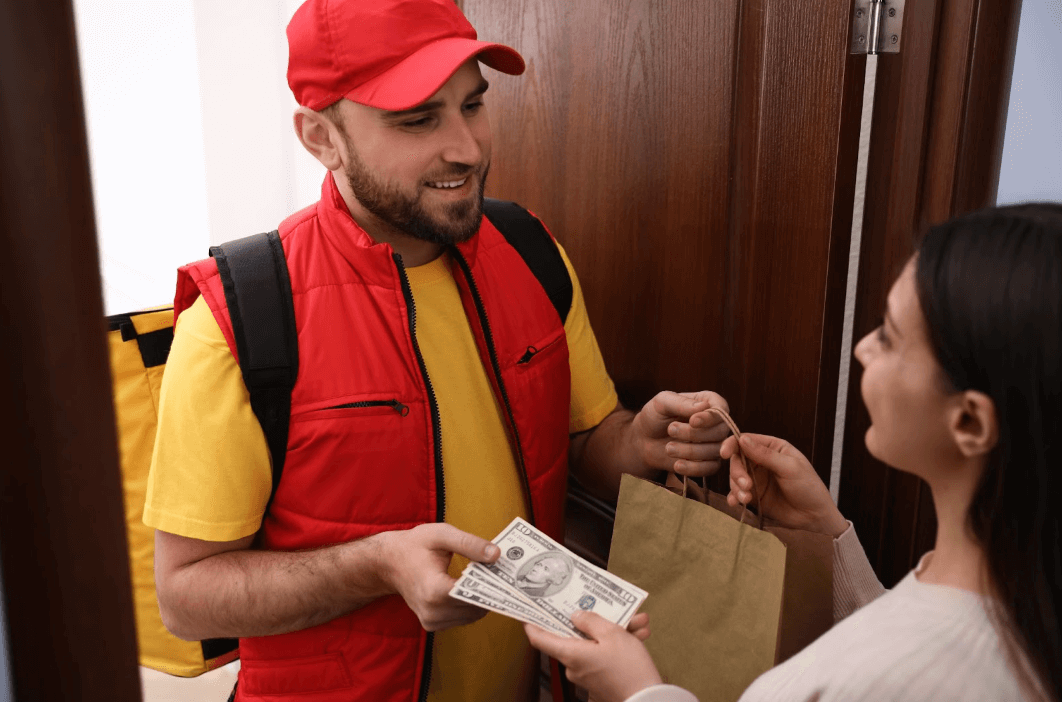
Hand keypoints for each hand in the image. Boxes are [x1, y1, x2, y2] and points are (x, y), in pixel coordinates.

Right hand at [378, 523, 499, 630]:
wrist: (389, 562)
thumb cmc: (415, 545)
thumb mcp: (442, 535)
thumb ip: (470, 544)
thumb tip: (497, 555)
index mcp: (434, 589)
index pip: (474, 595)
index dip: (493, 584)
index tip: (506, 573)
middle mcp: (432, 611)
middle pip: (476, 606)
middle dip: (489, 590)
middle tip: (498, 572)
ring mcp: (431, 621)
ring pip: (473, 615)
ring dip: (481, 598)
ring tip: (482, 577)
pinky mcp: (432, 625)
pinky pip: (463, 618)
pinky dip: (470, 605)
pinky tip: (469, 587)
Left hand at [525, 611, 658, 701]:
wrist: (649, 700)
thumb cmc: (629, 668)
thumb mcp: (611, 634)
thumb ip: (590, 621)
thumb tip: (576, 616)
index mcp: (571, 654)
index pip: (540, 639)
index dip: (533, 624)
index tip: (529, 612)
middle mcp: (575, 667)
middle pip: (576, 636)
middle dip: (595, 620)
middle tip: (608, 607)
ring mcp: (588, 675)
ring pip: (596, 644)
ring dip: (615, 631)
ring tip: (636, 622)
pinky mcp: (601, 680)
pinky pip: (605, 656)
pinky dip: (619, 645)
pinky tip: (638, 634)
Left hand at [632, 391, 730, 476]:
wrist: (645, 440)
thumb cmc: (655, 416)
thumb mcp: (662, 403)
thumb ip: (681, 402)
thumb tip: (705, 406)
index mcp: (709, 402)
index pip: (721, 410)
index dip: (710, 418)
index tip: (692, 421)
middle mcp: (716, 423)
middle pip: (720, 432)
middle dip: (694, 434)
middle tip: (670, 430)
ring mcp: (714, 443)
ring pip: (715, 451)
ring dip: (690, 451)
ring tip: (668, 448)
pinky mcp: (709, 462)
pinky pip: (711, 468)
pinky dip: (694, 467)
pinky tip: (677, 464)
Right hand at [722, 433, 847, 536]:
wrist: (815, 518)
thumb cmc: (809, 488)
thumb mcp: (790, 468)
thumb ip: (765, 455)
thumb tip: (742, 439)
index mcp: (773, 448)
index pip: (746, 440)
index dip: (732, 444)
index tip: (725, 454)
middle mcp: (762, 461)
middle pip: (737, 460)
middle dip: (737, 472)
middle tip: (746, 485)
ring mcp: (756, 479)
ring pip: (735, 477)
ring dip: (736, 487)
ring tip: (747, 498)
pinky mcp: (754, 495)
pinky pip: (737, 493)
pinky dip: (734, 497)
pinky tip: (736, 503)